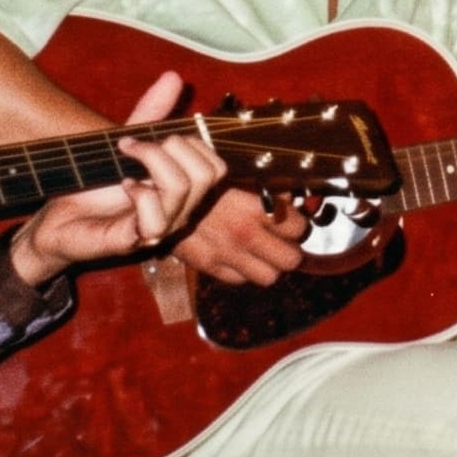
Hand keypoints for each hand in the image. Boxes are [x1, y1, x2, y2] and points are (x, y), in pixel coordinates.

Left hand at [9, 72, 226, 284]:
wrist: (59, 219)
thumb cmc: (94, 186)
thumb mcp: (126, 141)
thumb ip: (151, 112)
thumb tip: (174, 76)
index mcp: (184, 189)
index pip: (216, 166)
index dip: (190, 142)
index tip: (152, 136)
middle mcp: (181, 210)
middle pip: (209, 174)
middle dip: (173, 147)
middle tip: (137, 147)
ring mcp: (163, 227)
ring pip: (183, 188)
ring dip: (151, 162)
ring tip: (125, 163)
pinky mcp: (138, 240)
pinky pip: (157, 219)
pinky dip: (140, 194)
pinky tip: (125, 187)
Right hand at [168, 190, 310, 285]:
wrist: (157, 196)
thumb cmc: (198, 181)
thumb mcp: (235, 176)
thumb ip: (264, 189)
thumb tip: (287, 198)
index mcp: (254, 208)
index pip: (298, 228)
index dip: (298, 225)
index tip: (291, 221)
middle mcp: (244, 235)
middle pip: (291, 260)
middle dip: (290, 249)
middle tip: (281, 240)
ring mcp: (227, 255)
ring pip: (270, 277)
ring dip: (270, 265)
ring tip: (263, 252)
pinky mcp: (210, 267)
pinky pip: (241, 280)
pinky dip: (244, 271)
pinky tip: (239, 255)